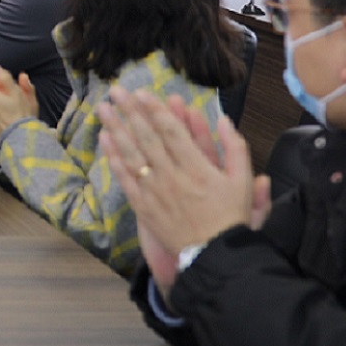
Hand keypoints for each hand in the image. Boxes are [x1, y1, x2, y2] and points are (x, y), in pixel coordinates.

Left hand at [102, 89, 267, 294]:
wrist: (215, 254)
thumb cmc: (231, 217)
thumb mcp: (242, 180)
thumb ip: (234, 147)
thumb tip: (222, 118)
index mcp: (197, 167)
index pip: (171, 132)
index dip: (155, 110)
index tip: (141, 93)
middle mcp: (172, 176)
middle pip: (146, 137)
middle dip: (130, 111)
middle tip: (115, 91)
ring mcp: (154, 191)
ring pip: (132, 154)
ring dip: (116, 128)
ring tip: (103, 109)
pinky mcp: (143, 206)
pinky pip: (125, 179)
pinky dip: (113, 158)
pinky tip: (104, 141)